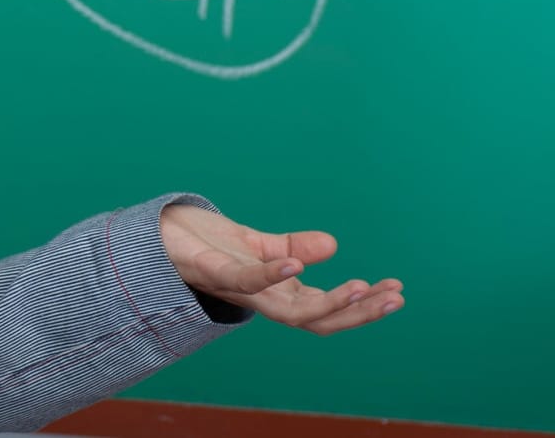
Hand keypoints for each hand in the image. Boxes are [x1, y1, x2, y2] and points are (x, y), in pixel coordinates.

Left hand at [159, 204, 403, 334]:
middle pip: (317, 320)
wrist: (158, 234)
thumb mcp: (257, 244)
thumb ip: (291, 248)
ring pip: (289, 312)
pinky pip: (246, 281)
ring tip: (363, 286)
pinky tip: (296, 264)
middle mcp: (261, 300)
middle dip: (358, 313)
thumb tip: (331, 246)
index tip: (396, 290)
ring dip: (328, 303)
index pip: (326, 309)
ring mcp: (238, 289)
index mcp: (275, 294)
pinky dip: (271, 275)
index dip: (361, 305)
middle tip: (394, 297)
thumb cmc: (206, 244)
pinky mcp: (213, 272)